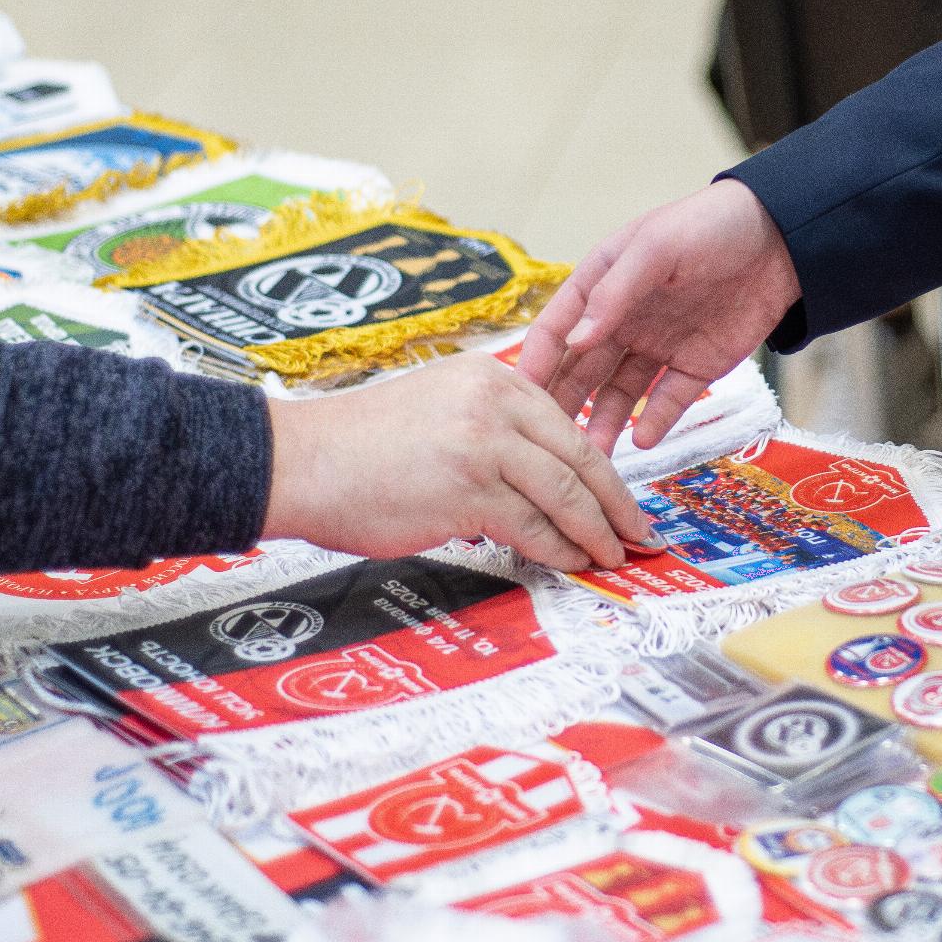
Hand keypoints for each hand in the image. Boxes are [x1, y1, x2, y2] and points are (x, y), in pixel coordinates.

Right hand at [263, 351, 659, 571]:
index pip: (566, 425)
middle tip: (640, 534)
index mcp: (491, 377)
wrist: (301, 462)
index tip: (620, 497)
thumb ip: (491, 429)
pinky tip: (571, 564)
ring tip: (613, 558)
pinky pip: (534, 526)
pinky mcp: (470, 489)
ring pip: (566, 494)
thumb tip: (537, 476)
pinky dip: (560, 550)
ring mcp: (485, 444)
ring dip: (597, 533)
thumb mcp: (437, 409)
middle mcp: (495, 402)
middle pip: (580, 457)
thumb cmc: (358, 447)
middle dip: (618, 503)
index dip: (602, 468)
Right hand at [520, 178, 802, 453]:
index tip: (518, 399)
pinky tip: (642, 442)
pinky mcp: (695, 366)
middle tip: (544, 445)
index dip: (537, 362)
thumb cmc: (709, 226)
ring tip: (594, 457)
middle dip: (563, 405)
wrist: (781, 238)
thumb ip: (614, 293)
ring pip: (620, 394)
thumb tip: (575, 341)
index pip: (556, 327)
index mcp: (601, 284)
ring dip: (605, 423)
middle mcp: (622, 320)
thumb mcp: (656, 247)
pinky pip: (668, 401)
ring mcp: (658, 346)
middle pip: (582, 370)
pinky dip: (654, 422)